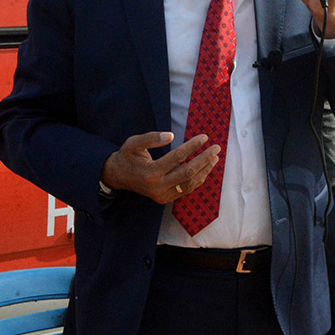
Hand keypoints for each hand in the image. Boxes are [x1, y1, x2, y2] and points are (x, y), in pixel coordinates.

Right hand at [100, 132, 219, 204]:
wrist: (118, 176)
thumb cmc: (127, 156)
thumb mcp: (133, 143)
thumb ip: (151, 138)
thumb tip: (171, 135)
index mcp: (150, 172)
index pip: (178, 157)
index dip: (193, 146)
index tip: (205, 137)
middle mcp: (157, 186)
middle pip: (188, 172)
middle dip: (205, 159)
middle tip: (217, 148)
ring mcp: (162, 195)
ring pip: (190, 183)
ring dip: (205, 170)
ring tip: (215, 158)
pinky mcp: (166, 199)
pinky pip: (186, 190)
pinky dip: (198, 179)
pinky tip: (206, 168)